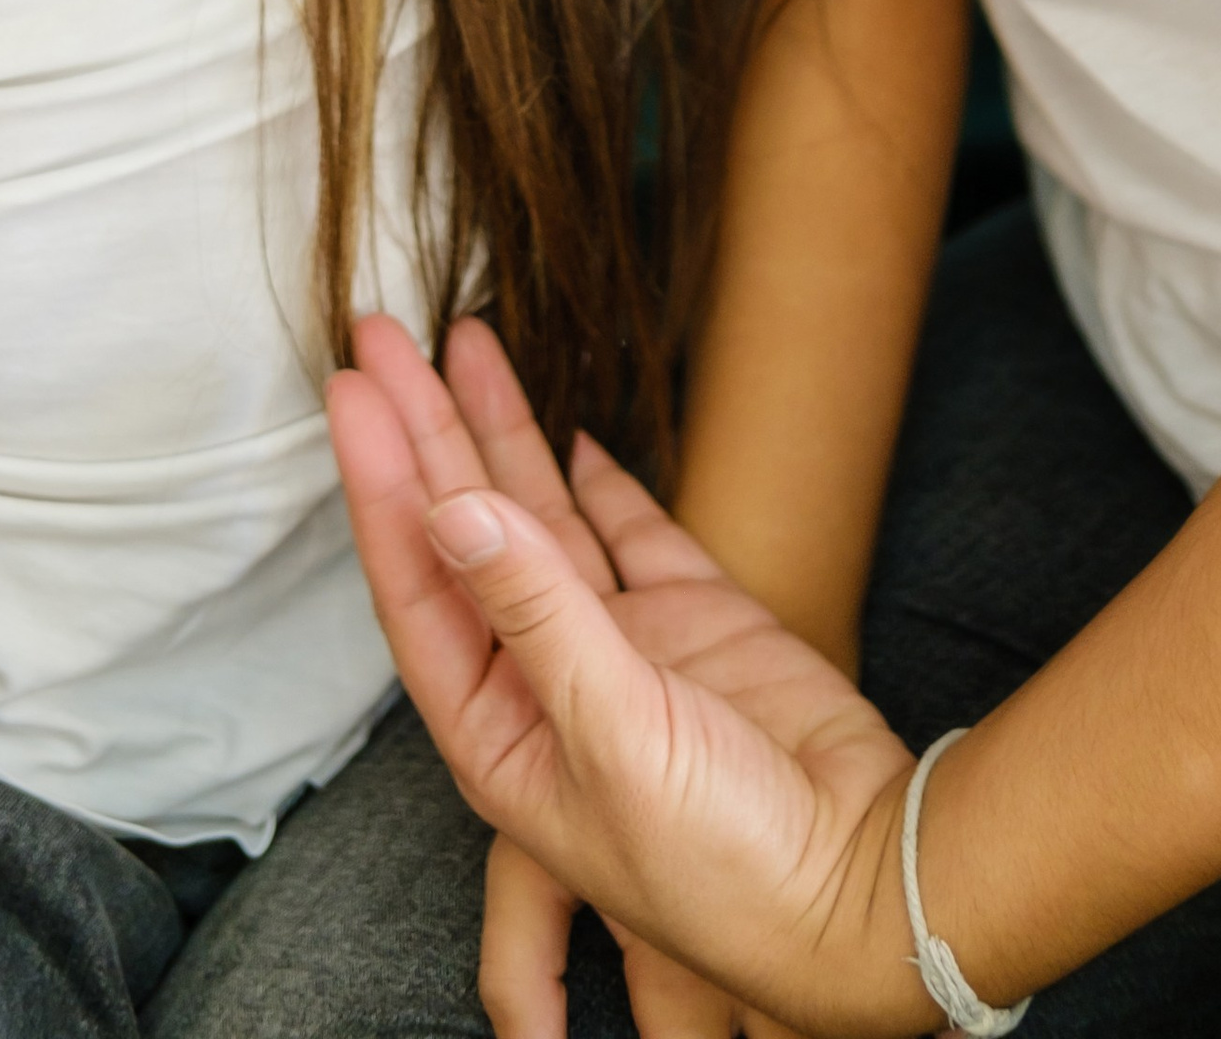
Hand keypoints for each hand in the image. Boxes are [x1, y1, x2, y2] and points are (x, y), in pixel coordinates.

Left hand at [330, 318, 930, 1037]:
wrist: (867, 886)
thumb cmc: (726, 865)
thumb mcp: (614, 735)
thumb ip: (537, 611)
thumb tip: (450, 508)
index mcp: (502, 733)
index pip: (417, 585)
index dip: (381, 483)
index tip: (353, 390)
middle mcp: (547, 682)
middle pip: (465, 532)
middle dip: (424, 433)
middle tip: (379, 334)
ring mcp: (624, 647)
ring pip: (541, 517)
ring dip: (500, 431)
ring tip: (461, 339)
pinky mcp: (698, 620)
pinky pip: (631, 532)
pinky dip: (598, 480)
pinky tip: (563, 429)